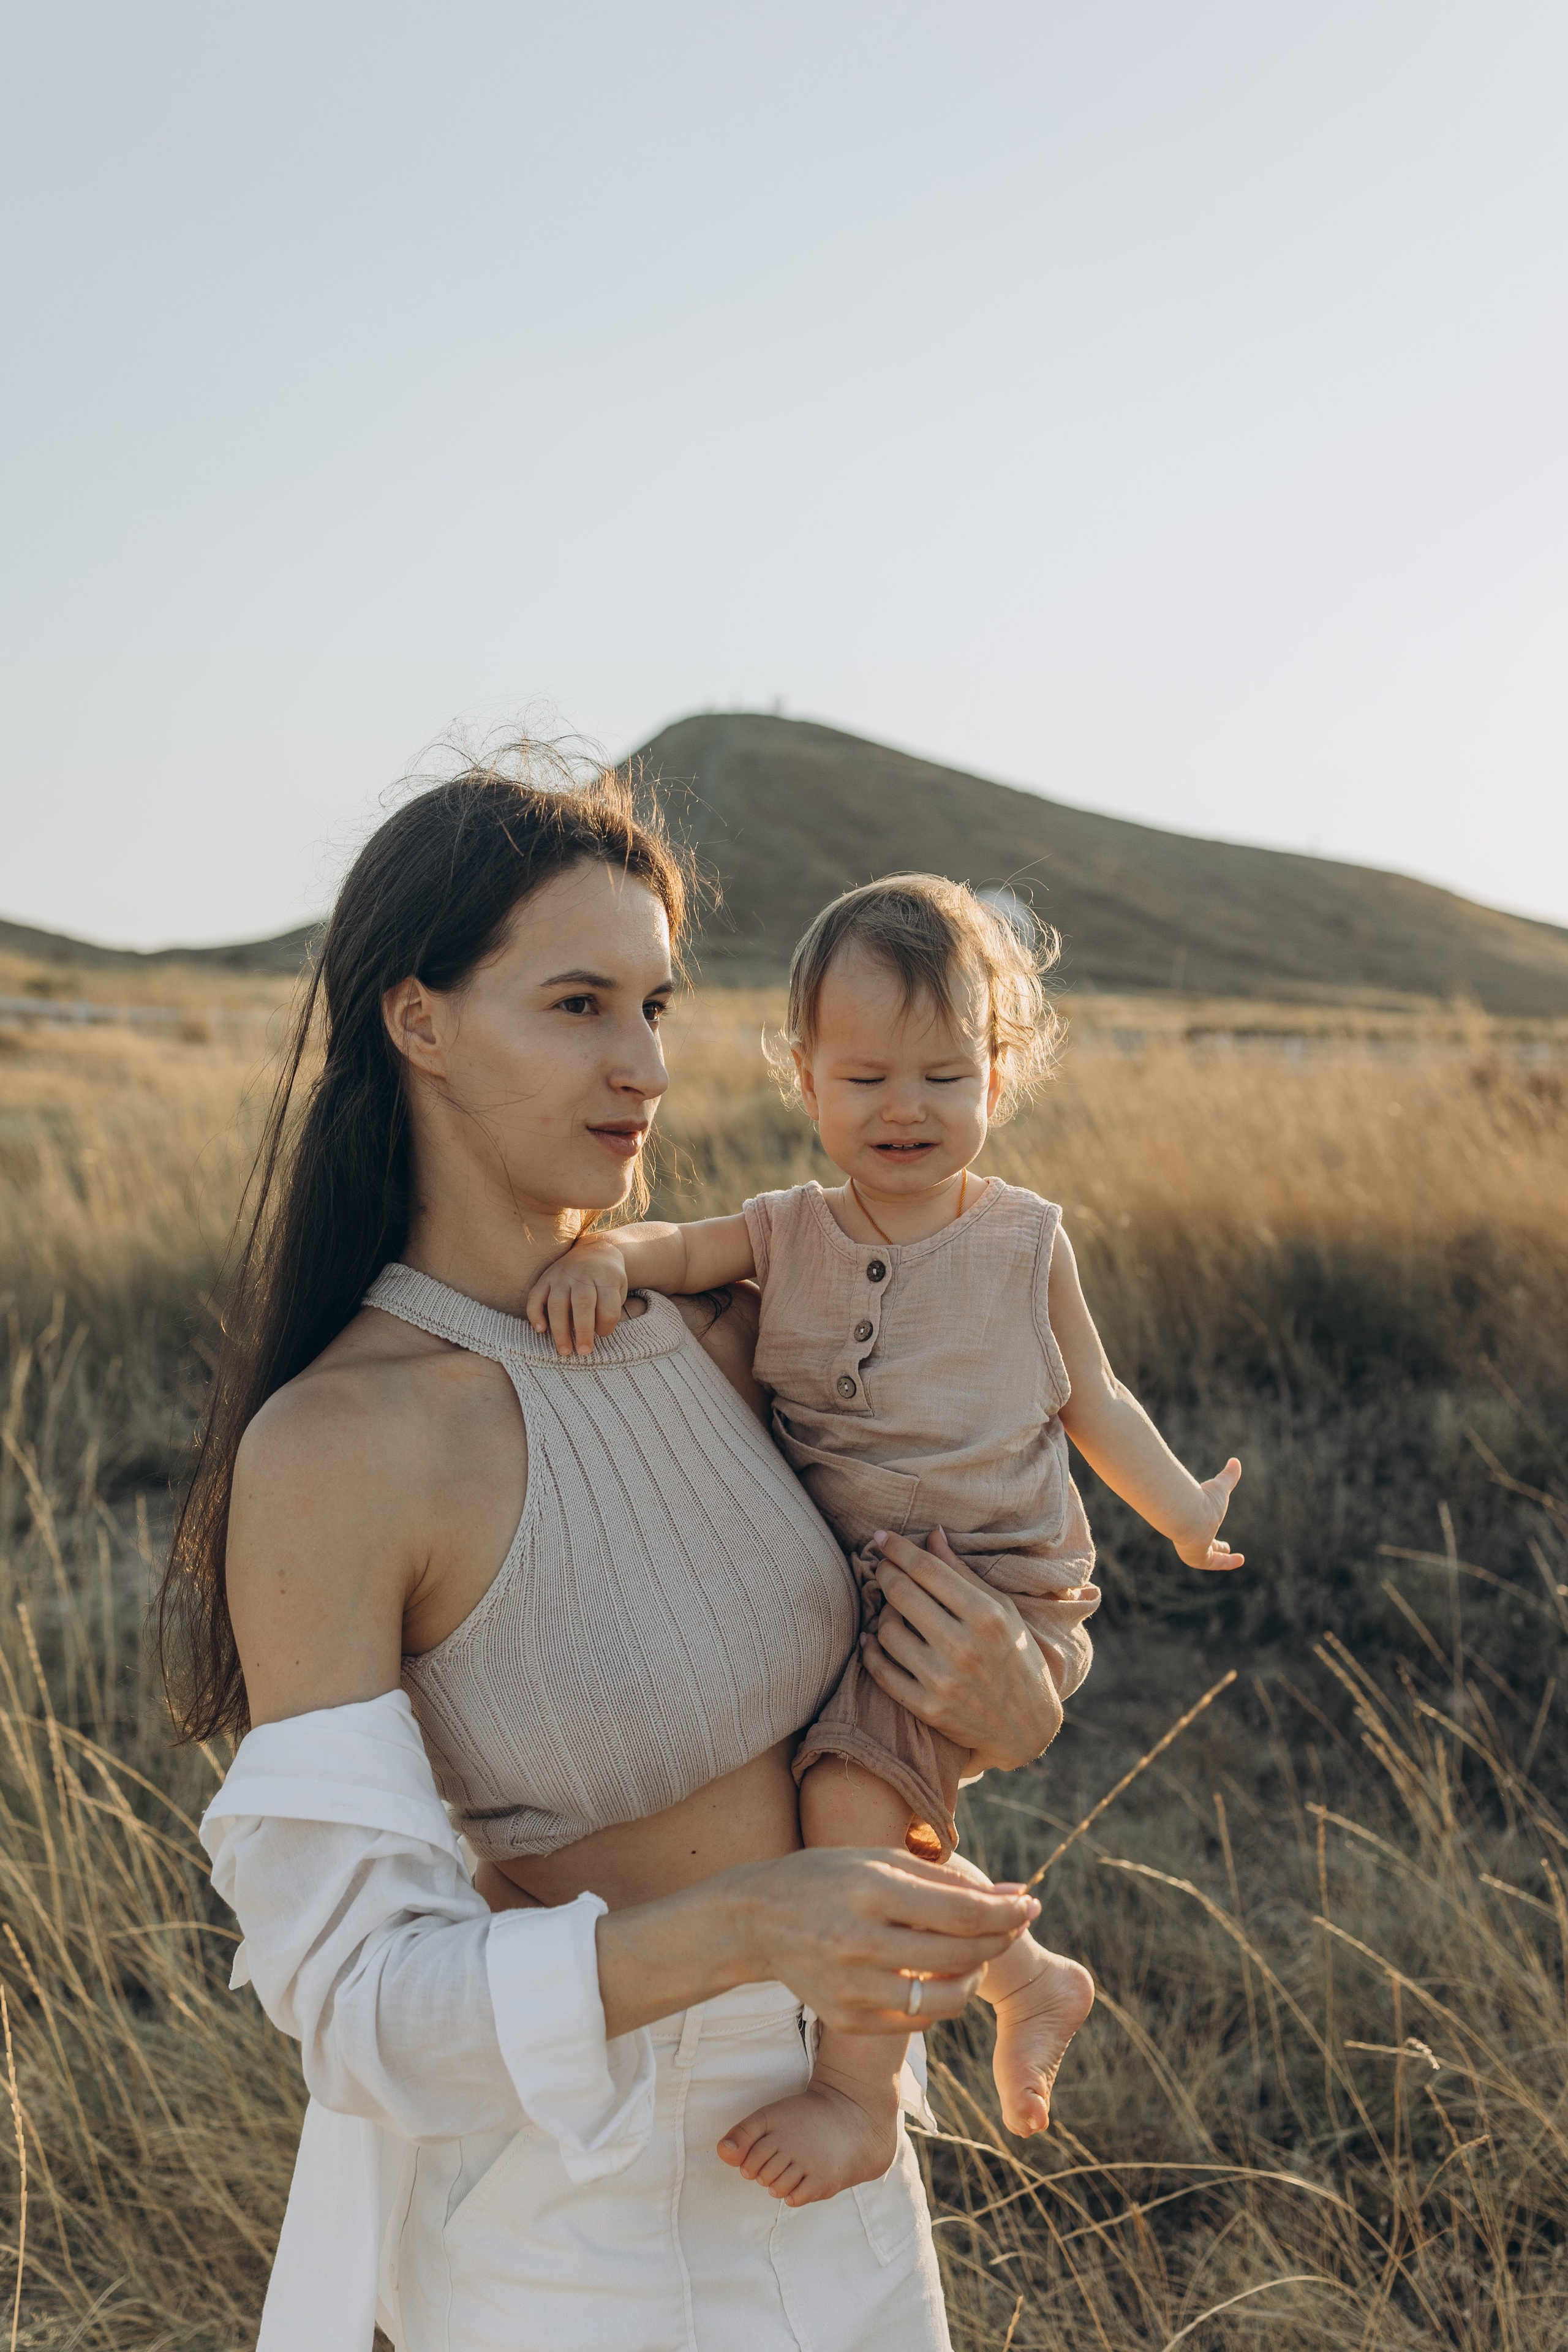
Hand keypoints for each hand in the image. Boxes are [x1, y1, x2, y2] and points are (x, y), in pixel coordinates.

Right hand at [525, 1240, 629, 1357]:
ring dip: (560, 1330)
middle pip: (582, 1304)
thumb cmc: (608, 1279)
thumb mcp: (618, 1289)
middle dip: (583, 1331)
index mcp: (606, 1277)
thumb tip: (592, 1334)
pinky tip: (540, 1331)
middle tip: (584, 1352)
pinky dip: (535, 1314)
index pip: (607, 1307)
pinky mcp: (545, 1278)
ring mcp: (561, 1275)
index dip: (606, 1326)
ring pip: (557, 1303)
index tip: (603, 1335)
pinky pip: (536, 1297)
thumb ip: (609, 1309)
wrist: (595, 1250)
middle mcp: (582, 1274)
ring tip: (564, 1351)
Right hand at [742, 1847, 1038, 2035]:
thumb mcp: (881, 1860)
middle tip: (1013, 1925)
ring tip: (976, 1953)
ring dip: (975, 1976)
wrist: (758, 1920)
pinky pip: (917, 2020)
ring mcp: (852, 1988)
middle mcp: (859, 1942)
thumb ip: (947, 1880)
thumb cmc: (829, 1878)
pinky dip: (940, 1999)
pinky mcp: (848, 2020)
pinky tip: (940, 1974)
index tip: (1031, 1903)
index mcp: (869, 1891)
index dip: (1006, 1911)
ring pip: (945, 1999)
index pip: (961, 1911)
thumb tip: (1014, 1895)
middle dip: (1001, 1940)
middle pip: (959, 1956)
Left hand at [861, 1529, 1061, 1771]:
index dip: (898, 1549)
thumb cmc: (1017, 1657)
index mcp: (985, 1615)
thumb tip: (931, 1535)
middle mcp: (963, 1647)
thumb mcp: (1002, 1609)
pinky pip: (882, 1672)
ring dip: (882, 1612)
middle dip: (885, 1573)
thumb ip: (963, 1572)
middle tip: (883, 1567)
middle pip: (901, 1594)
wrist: (1027, 1725)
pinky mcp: (928, 1708)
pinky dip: (871, 1651)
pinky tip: (872, 1638)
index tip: (881, 1537)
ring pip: (888, 1631)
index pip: (927, 1569)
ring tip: (891, 1607)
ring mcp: (943, 1681)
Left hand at [1172, 1458, 1244, 1570]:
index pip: (1202, 1529)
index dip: (1213, 1529)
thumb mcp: (1218, 1488)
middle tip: (1226, 1548)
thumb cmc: (1200, 1500)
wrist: (1185, 1512)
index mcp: (1192, 1523)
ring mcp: (1191, 1550)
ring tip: (1236, 1559)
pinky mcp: (1197, 1558)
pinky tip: (1240, 1559)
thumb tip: (1236, 1461)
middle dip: (1217, 1549)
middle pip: (1204, 1546)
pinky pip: (1216, 1563)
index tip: (1222, 1534)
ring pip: (1209, 1557)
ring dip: (1223, 1558)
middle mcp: (1189, 1537)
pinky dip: (1229, 1562)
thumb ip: (1227, 1477)